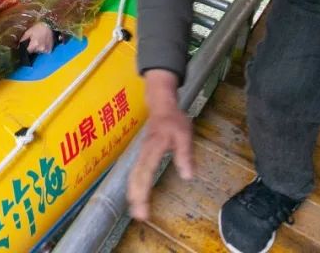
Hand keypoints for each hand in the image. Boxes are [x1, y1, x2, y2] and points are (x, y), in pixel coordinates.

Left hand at [20, 22, 54, 53]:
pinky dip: (43, 49)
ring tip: (39, 42)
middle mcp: (40, 49)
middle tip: (33, 42)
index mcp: (34, 44)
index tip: (26, 46)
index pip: (27, 51)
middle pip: (33, 52)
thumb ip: (23, 39)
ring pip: (39, 52)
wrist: (48, 26)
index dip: (26, 49)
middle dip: (32, 48)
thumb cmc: (37, 28)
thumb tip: (19, 45)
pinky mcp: (50, 50)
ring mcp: (46, 50)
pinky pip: (44, 51)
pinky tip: (43, 43)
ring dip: (38, 48)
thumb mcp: (28, 32)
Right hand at [127, 70, 192, 220]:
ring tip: (136, 210)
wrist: (161, 103)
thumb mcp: (184, 134)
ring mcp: (141, 153)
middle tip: (139, 216)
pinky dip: (134, 185)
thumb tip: (187, 176)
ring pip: (133, 176)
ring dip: (133, 193)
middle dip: (136, 197)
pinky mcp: (142, 154)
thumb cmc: (174, 119)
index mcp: (153, 149)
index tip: (143, 208)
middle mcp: (143, 153)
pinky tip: (137, 194)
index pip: (145, 174)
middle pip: (135, 178)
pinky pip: (135, 172)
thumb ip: (184, 154)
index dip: (143, 192)